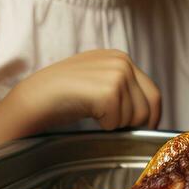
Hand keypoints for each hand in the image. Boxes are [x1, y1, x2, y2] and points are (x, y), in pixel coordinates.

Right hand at [14, 50, 162, 131]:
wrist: (36, 96)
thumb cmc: (63, 95)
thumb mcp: (96, 80)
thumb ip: (121, 87)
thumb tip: (147, 113)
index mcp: (120, 58)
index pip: (153, 92)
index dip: (152, 116)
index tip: (145, 129)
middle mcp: (122, 62)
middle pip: (149, 106)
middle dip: (134, 123)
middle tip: (111, 125)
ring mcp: (117, 74)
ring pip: (136, 116)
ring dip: (116, 123)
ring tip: (94, 115)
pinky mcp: (109, 91)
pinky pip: (119, 121)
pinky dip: (106, 126)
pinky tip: (89, 116)